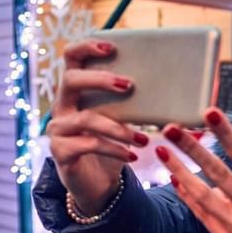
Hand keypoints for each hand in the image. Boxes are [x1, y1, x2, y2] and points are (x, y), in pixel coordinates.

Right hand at [47, 40, 148, 212]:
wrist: (98, 185)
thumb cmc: (113, 145)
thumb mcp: (123, 121)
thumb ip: (134, 102)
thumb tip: (173, 84)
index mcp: (76, 92)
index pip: (71, 58)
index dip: (87, 47)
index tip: (112, 47)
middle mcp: (62, 107)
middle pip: (70, 80)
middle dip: (101, 80)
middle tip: (129, 85)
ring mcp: (58, 130)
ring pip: (86, 119)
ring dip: (119, 127)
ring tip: (144, 138)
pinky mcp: (61, 153)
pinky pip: (89, 145)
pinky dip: (115, 149)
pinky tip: (134, 155)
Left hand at [155, 107, 231, 232]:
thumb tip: (217, 162)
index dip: (225, 132)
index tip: (210, 111)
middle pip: (217, 173)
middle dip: (191, 149)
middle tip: (170, 128)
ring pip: (203, 196)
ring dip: (179, 172)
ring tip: (162, 151)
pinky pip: (204, 216)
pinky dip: (189, 197)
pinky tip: (176, 180)